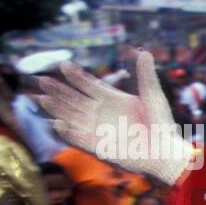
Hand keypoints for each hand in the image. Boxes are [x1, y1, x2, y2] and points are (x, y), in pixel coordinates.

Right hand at [36, 51, 191, 185]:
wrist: (165, 152)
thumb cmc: (162, 125)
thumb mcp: (153, 96)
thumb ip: (146, 76)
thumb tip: (145, 52)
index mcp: (112, 99)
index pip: (88, 84)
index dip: (75, 76)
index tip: (63, 65)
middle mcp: (100, 113)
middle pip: (74, 99)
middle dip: (58, 90)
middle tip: (41, 81)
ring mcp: (98, 130)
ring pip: (71, 116)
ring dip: (56, 109)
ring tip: (41, 99)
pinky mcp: (98, 147)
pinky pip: (78, 139)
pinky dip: (67, 132)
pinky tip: (55, 123)